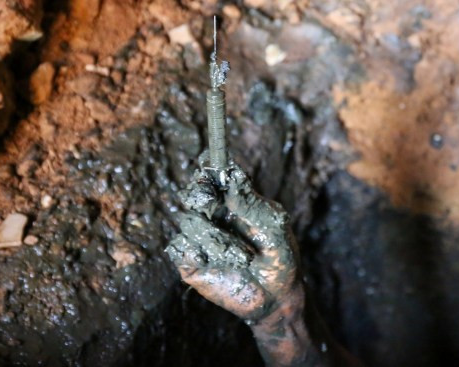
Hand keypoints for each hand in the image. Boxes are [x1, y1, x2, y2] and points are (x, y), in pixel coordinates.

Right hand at [166, 167, 300, 322]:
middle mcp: (214, 214)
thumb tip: (231, 176)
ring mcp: (201, 237)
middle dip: (199, 191)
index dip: (209, 164)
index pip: (214, 173)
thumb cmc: (279, 257)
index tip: (210, 161)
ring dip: (217, 238)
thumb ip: (251, 202)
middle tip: (211, 199)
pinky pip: (180, 247)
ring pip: (190, 221)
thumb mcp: (273, 225)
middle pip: (194, 190)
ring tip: (244, 257)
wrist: (276, 297)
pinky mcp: (190, 261)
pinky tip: (218, 264)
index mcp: (234, 199)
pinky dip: (200, 253)